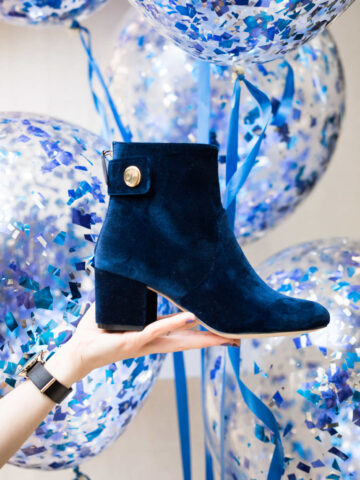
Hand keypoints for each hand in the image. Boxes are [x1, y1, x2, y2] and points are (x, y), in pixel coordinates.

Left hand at [45, 304, 239, 386]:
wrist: (78, 351)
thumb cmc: (98, 331)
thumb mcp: (118, 309)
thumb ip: (129, 292)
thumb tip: (138, 269)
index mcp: (153, 334)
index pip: (184, 333)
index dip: (204, 331)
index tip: (223, 328)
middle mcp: (154, 341)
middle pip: (189, 341)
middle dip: (213, 340)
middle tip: (237, 339)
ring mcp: (145, 343)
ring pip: (178, 338)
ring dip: (200, 334)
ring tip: (223, 333)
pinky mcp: (132, 343)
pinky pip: (156, 331)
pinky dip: (173, 324)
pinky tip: (190, 318)